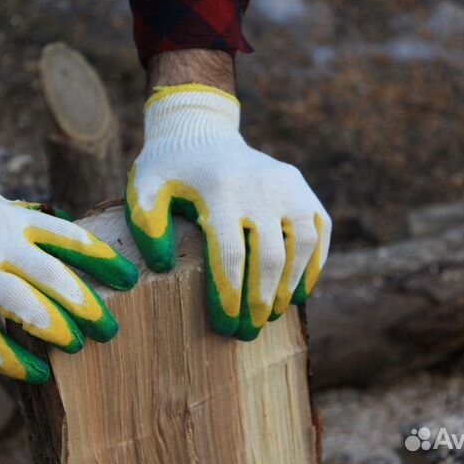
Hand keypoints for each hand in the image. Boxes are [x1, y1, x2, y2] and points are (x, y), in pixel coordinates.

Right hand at [0, 150, 137, 382]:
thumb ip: (20, 220)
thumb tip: (54, 225)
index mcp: (12, 220)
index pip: (70, 238)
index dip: (103, 260)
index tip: (131, 276)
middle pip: (56, 277)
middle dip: (89, 304)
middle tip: (110, 327)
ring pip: (27, 307)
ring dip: (58, 329)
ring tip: (78, 345)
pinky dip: (14, 361)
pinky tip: (37, 372)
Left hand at [125, 84, 330, 339]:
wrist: (200, 131)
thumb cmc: (168, 170)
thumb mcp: (144, 189)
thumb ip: (147, 226)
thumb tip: (164, 266)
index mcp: (219, 190)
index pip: (229, 257)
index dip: (229, 298)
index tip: (224, 327)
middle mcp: (260, 186)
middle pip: (269, 258)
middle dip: (260, 303)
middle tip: (248, 332)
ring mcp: (287, 184)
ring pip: (302, 246)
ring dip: (289, 287)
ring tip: (272, 315)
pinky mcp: (301, 186)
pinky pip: (319, 230)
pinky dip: (314, 264)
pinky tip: (299, 292)